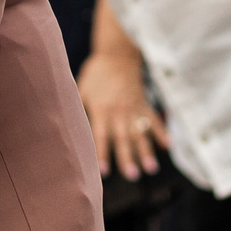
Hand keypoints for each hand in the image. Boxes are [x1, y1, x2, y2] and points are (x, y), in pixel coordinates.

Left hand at [77, 47, 164, 182]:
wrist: (117, 55)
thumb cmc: (94, 75)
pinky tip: (167, 147)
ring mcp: (134, 108)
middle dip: (128, 157)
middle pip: (124, 137)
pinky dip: (161, 133)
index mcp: (101, 108)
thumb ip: (76, 110)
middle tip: (132, 176)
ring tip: (151, 168)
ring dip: (146, 151)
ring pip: (141, 132)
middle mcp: (119, 111)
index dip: (101, 153)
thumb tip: (63, 128)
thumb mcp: (80, 90)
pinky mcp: (144, 104)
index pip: (101, 135)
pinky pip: (154, 120)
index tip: (103, 172)